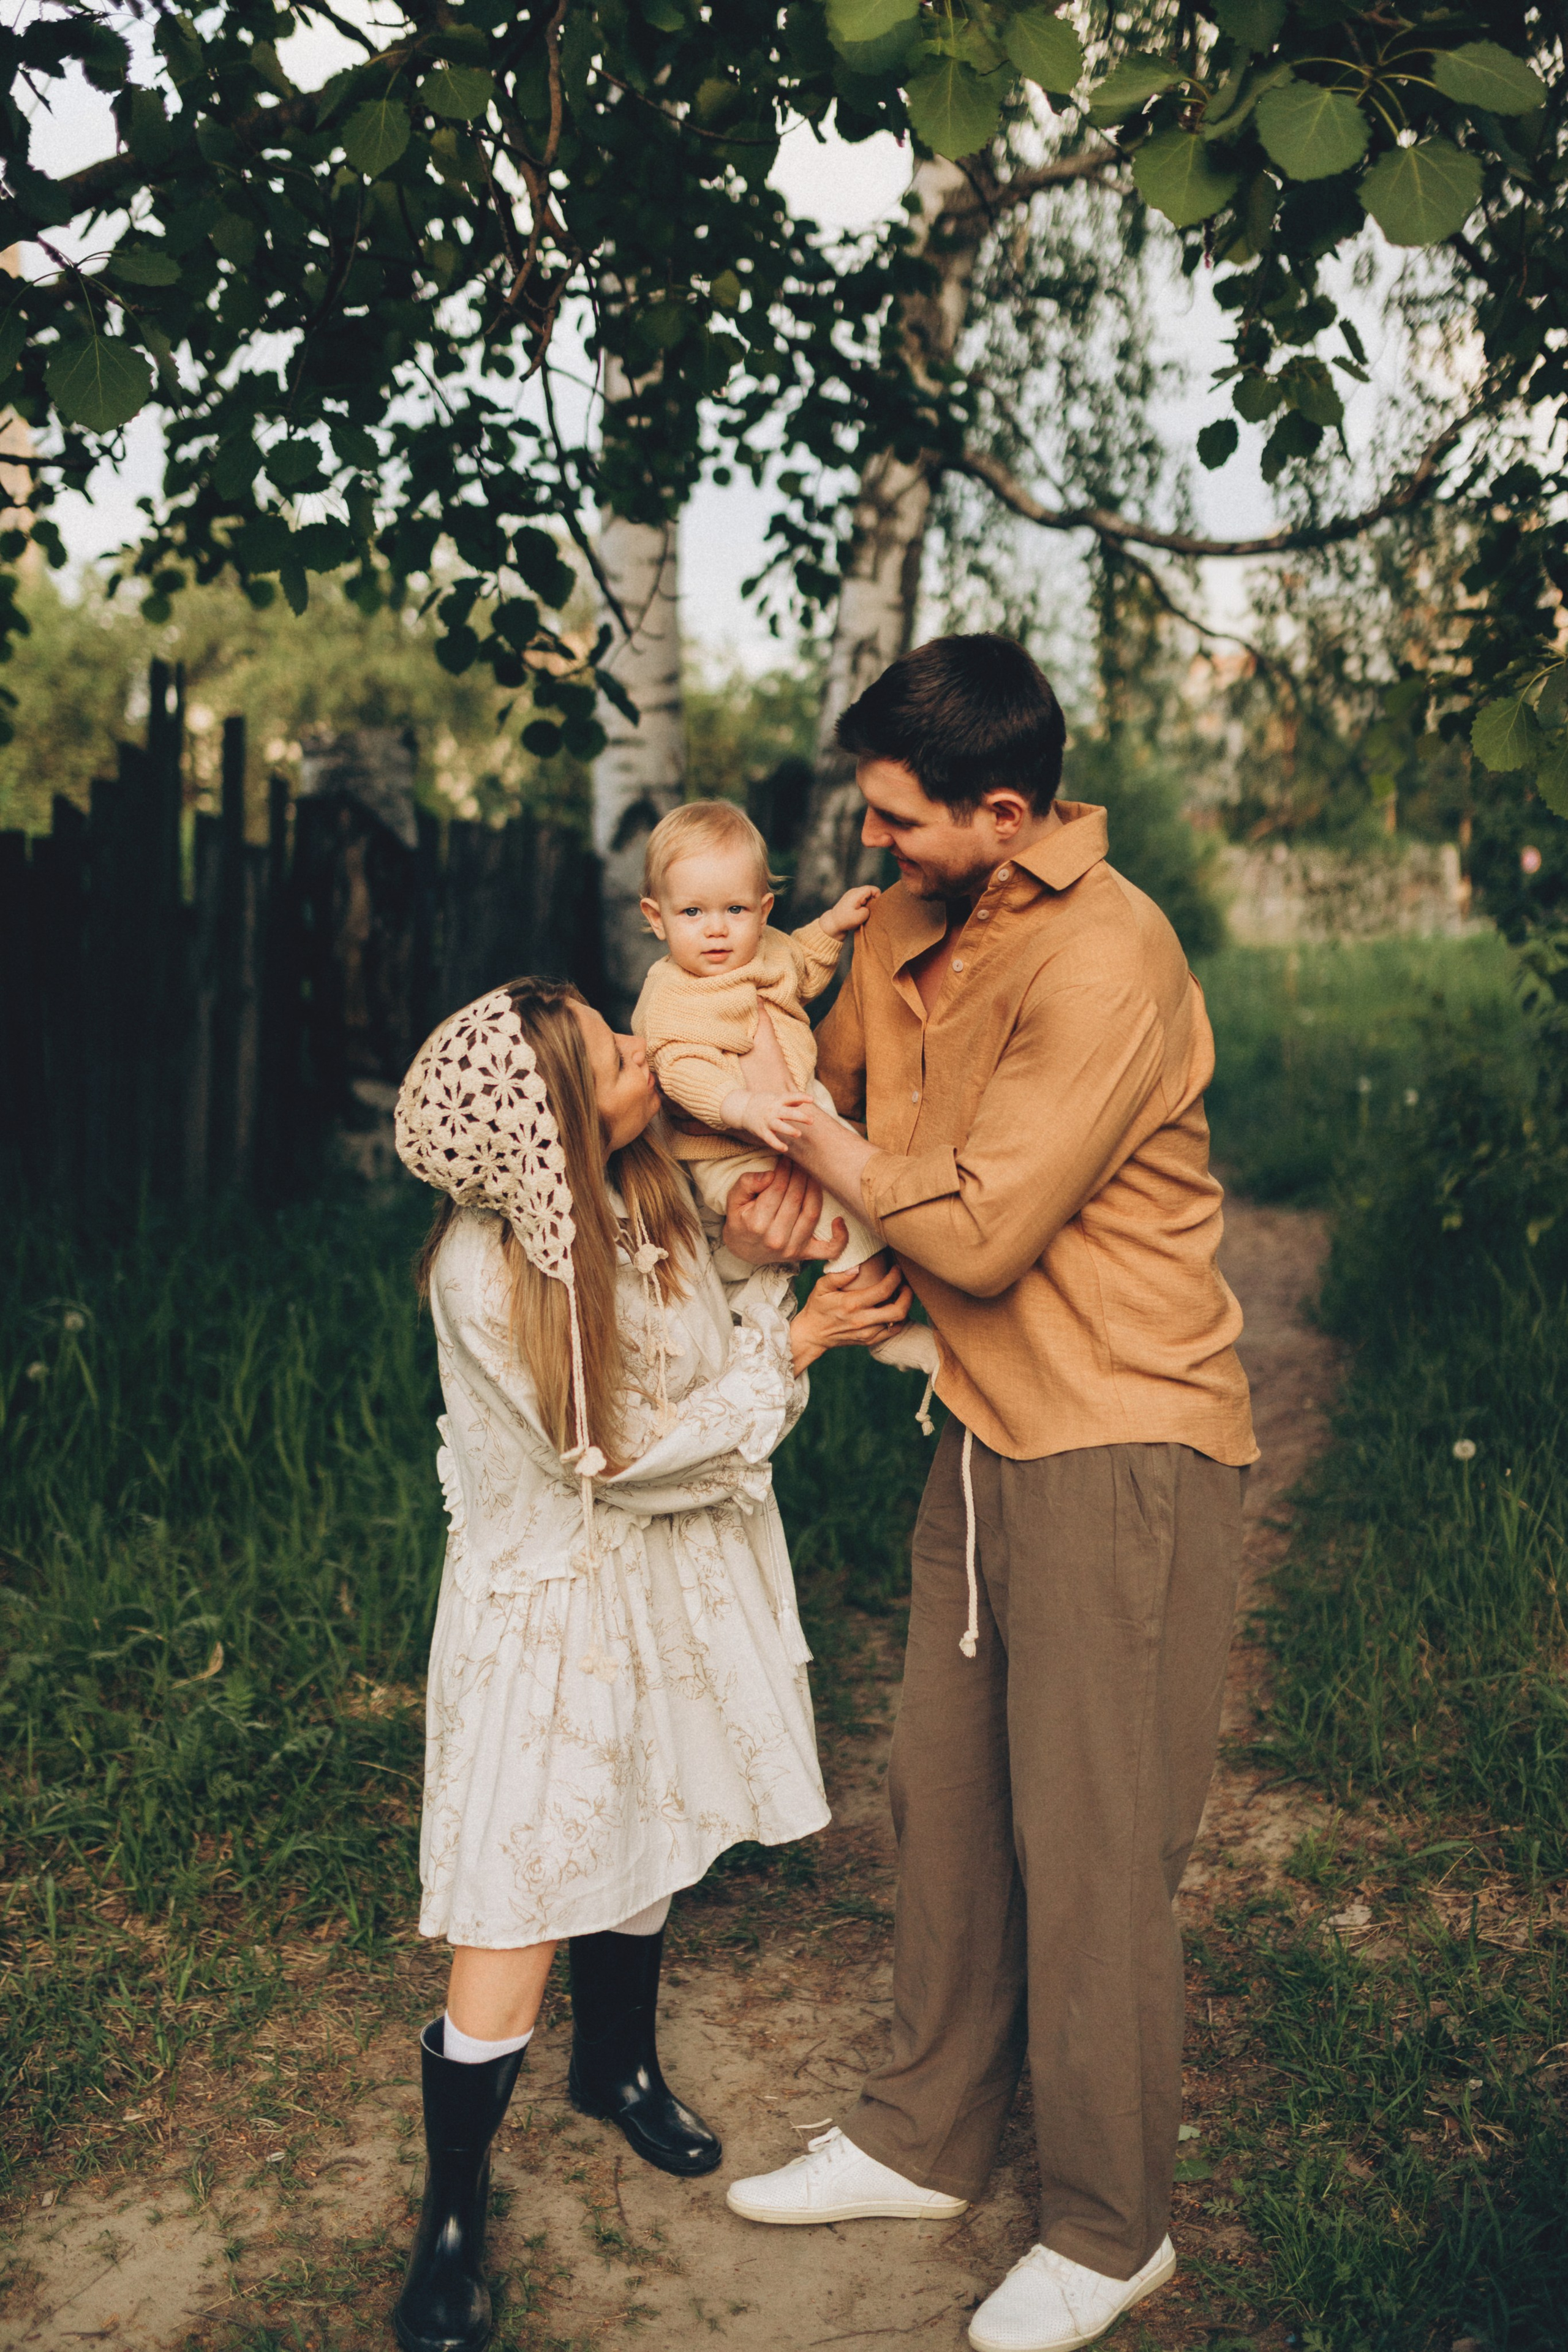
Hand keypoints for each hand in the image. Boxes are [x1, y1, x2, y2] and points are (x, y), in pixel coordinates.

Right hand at [721, 1087, 815, 1151]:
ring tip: (798, 1134)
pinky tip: (785, 1148)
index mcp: (777, 1100)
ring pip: (779, 1126)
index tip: (811, 1099)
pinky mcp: (762, 1131)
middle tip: (811, 1121)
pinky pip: (770, 1139)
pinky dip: (777, 1144)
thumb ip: (789, 1100)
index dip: (801, 1097)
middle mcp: (773, 1110)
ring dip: (789, 1130)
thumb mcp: (774, 1097)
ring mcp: (767, 1121)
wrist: (741, 1108)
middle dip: (800, 1117)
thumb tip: (802, 1101)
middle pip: (788, 1113)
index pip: (790, 1097)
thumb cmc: (762, 1102)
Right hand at [722, 1162, 846, 1266]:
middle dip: (799, 1174)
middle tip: (800, 1161)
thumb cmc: (740, 1220)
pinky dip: (840, 1238)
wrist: (743, 1250)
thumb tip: (769, 1175)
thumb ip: (746, 1184)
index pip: (777, 1189)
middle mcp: (776, 1239)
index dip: (784, 1169)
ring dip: (815, 1189)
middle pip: (796, 1198)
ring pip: (812, 1213)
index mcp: (757, 1224)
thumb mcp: (733, 1200)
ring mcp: (793, 1249)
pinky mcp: (805, 1255)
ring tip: (811, 1174)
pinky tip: (840, 1220)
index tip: (787, 1158)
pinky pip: (829, 1250)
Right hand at [790, 1260, 912, 1372]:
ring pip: (897, 1322)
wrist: (812, 1334)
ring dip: (904, 1306)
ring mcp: (867, 1333)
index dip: (895, 1277)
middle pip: (898, 1310)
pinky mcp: (869, 1341)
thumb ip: (838, 1276)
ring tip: (901, 1294)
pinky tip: (895, 1309)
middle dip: (907, 1295)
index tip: (896, 1269)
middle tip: (905, 1284)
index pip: (884, 1290)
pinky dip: (899, 1320)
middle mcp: (862, 1321)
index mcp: (852, 1304)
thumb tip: (857, 1268)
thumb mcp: (821, 1287)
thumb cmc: (817, 1307)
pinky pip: (892, 1332)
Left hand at [819, 883, 879, 938]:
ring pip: (867, 897)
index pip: (873, 889)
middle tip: (869, 912)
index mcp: (857, 893)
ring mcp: (852, 895)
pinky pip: (862, 900)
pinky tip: (860, 914)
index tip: (876, 907)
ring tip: (863, 914)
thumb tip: (869, 909)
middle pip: (870, 892)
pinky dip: (863, 907)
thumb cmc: (845, 920)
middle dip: (873, 902)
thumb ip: (868, 911)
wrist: (832, 923)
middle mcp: (854, 892)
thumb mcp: (859, 917)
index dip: (878, 897)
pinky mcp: (851, 900)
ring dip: (868, 905)